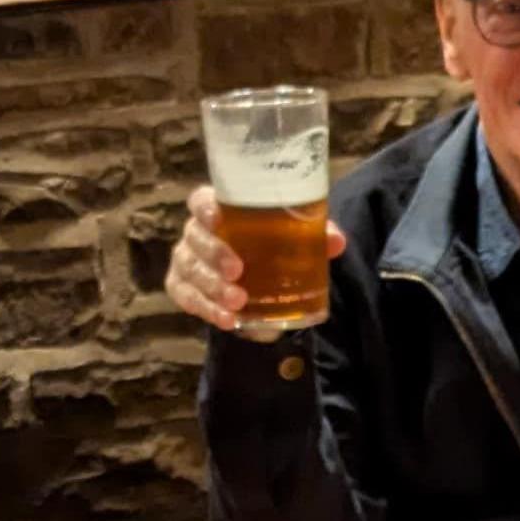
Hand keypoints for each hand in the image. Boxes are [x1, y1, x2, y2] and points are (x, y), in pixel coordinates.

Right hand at [166, 184, 343, 331]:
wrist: (257, 285)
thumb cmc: (270, 248)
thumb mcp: (293, 240)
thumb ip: (313, 235)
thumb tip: (336, 241)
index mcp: (219, 210)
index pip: (201, 200)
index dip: (204, 207)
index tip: (218, 218)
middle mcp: (197, 232)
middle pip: (195, 237)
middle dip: (214, 253)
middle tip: (237, 271)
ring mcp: (187, 260)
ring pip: (189, 269)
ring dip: (212, 287)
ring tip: (237, 303)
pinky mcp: (183, 287)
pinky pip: (186, 298)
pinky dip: (206, 309)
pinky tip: (226, 319)